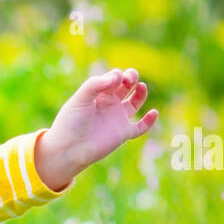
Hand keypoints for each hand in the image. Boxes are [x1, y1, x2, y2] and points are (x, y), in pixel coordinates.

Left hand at [34, 67, 158, 189]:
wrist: (69, 149)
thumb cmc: (71, 122)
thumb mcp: (81, 98)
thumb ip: (97, 84)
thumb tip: (118, 76)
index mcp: (97, 94)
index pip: (112, 78)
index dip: (117, 74)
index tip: (115, 78)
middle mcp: (108, 105)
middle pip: (125, 86)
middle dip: (130, 77)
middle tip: (131, 77)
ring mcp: (116, 118)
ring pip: (134, 103)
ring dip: (140, 93)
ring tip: (141, 86)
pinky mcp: (123, 133)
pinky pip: (140, 127)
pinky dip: (149, 121)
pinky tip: (154, 112)